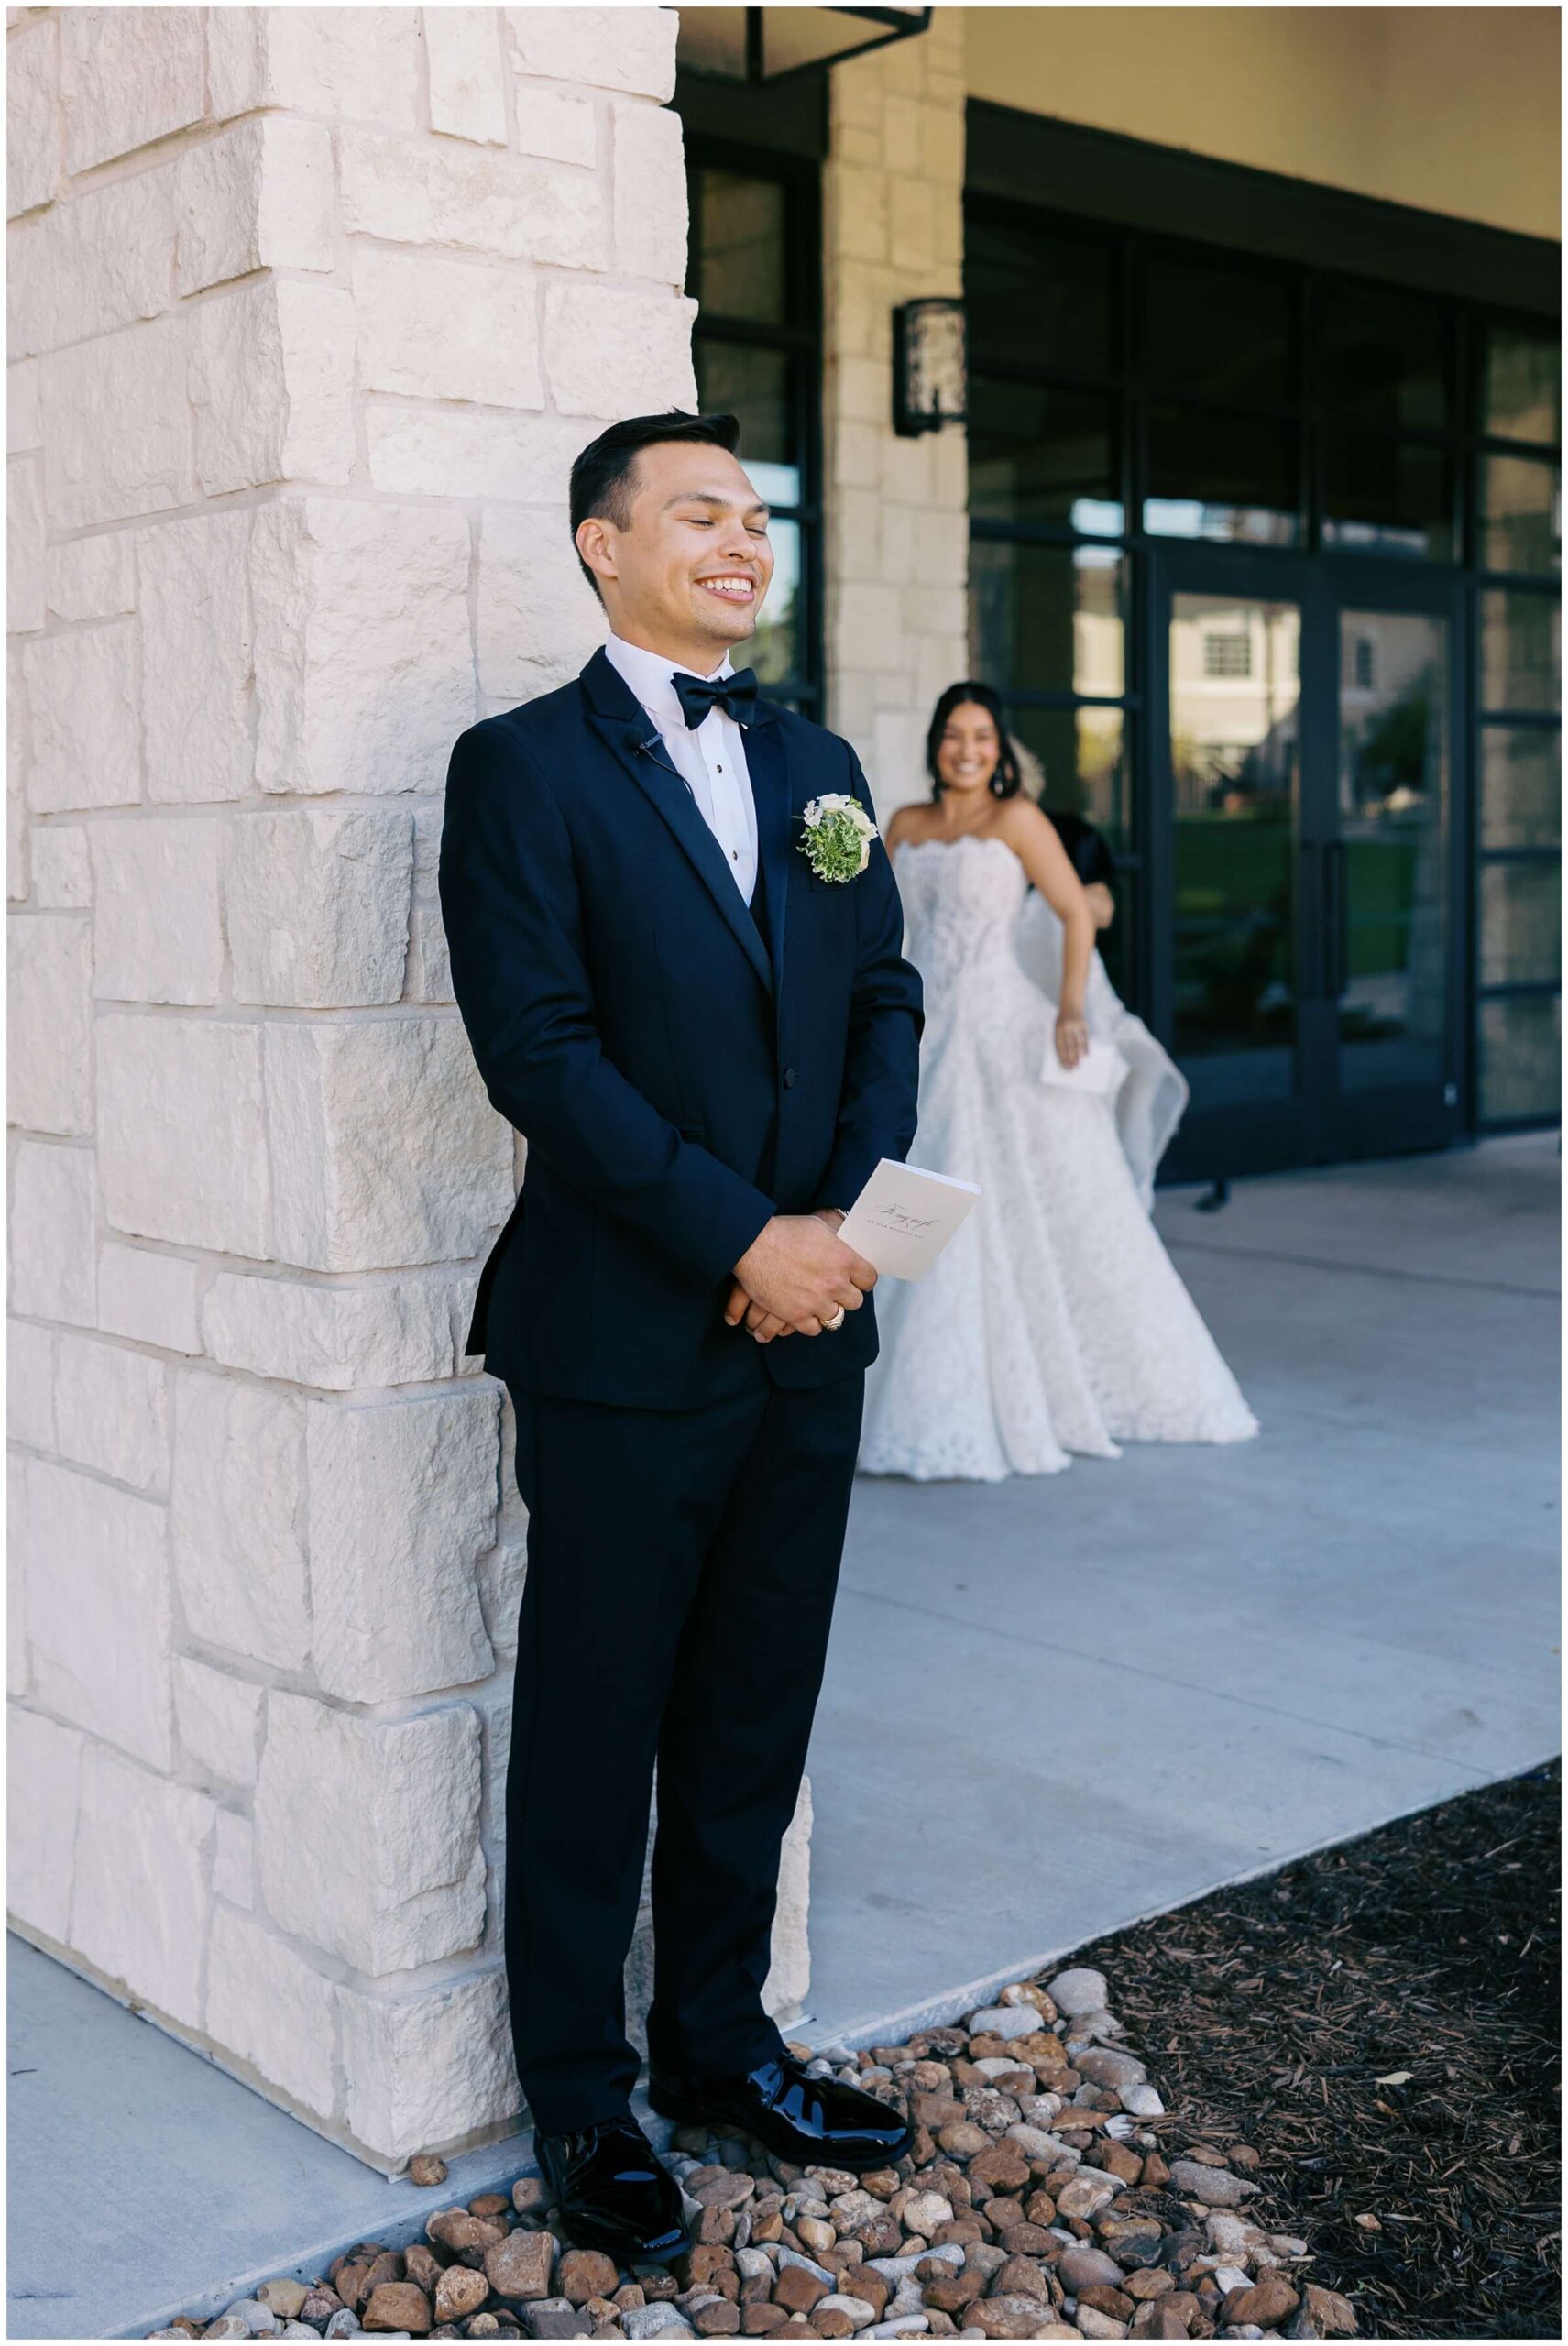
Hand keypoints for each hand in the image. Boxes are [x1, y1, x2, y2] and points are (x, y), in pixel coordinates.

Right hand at [729, 1212, 875, 1338]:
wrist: (752, 1243)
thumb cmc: (784, 1231)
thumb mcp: (819, 1227)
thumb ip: (838, 1242)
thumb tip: (850, 1247)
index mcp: (845, 1259)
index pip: (869, 1279)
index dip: (862, 1280)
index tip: (855, 1280)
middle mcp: (835, 1283)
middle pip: (855, 1301)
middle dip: (845, 1296)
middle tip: (834, 1290)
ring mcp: (817, 1302)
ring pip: (836, 1317)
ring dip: (827, 1309)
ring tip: (817, 1301)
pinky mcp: (797, 1315)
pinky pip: (814, 1329)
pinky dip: (810, 1322)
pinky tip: (804, 1312)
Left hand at [1056, 1007, 1088, 1069]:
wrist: (1070, 1004)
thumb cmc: (1062, 1021)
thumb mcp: (1057, 1028)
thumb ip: (1061, 1040)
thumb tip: (1066, 1058)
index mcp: (1057, 1029)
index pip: (1059, 1046)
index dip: (1061, 1057)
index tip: (1064, 1067)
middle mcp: (1065, 1027)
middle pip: (1068, 1046)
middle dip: (1070, 1058)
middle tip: (1072, 1068)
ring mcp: (1075, 1025)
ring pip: (1077, 1042)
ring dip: (1078, 1054)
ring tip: (1078, 1064)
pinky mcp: (1083, 1024)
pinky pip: (1085, 1037)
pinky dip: (1086, 1046)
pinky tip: (1087, 1054)